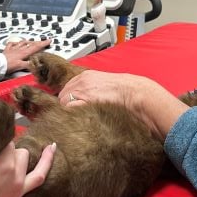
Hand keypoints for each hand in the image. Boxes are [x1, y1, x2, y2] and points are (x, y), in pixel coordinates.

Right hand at [0, 133, 55, 196]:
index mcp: (5, 164)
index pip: (9, 144)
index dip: (1, 140)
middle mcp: (16, 178)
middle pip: (23, 156)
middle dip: (15, 151)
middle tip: (2, 151)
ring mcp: (16, 194)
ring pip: (37, 175)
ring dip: (45, 163)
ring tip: (51, 150)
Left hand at [3, 39, 50, 72]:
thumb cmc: (8, 66)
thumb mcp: (21, 66)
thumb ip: (30, 65)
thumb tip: (38, 64)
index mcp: (24, 53)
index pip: (36, 47)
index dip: (43, 44)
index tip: (48, 41)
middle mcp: (19, 50)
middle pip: (30, 44)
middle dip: (38, 42)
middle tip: (43, 40)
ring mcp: (13, 49)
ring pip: (22, 43)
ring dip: (28, 41)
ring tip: (31, 40)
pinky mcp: (7, 51)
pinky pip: (11, 44)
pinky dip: (15, 43)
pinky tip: (15, 42)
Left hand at [58, 70, 188, 140]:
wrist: (135, 94)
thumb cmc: (125, 93)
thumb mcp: (105, 86)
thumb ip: (92, 91)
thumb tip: (83, 102)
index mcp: (86, 75)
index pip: (66, 88)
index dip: (67, 100)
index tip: (69, 108)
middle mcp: (82, 80)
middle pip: (61, 95)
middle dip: (65, 106)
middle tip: (73, 116)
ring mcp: (82, 89)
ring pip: (63, 102)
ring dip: (68, 111)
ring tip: (77, 119)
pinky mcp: (84, 98)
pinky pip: (68, 108)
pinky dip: (71, 115)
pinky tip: (79, 120)